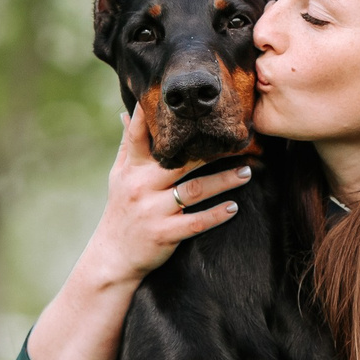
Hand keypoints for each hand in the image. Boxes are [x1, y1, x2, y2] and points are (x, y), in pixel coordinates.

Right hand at [83, 109, 250, 285]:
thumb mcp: (118, 176)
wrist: (112, 256)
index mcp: (131, 169)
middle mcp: (140, 186)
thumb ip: (127, 146)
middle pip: (181, 161)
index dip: (154, 116)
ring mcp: (152, 210)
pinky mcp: (163, 233)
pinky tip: (233, 207)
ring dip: (224, 181)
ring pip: (194, 190)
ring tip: (247, 172)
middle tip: (240, 143)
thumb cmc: (120, 210)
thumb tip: (127, 113)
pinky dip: (216, 215)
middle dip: (212, 151)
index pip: (140, 135)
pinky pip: (196, 222)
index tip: (182, 103)